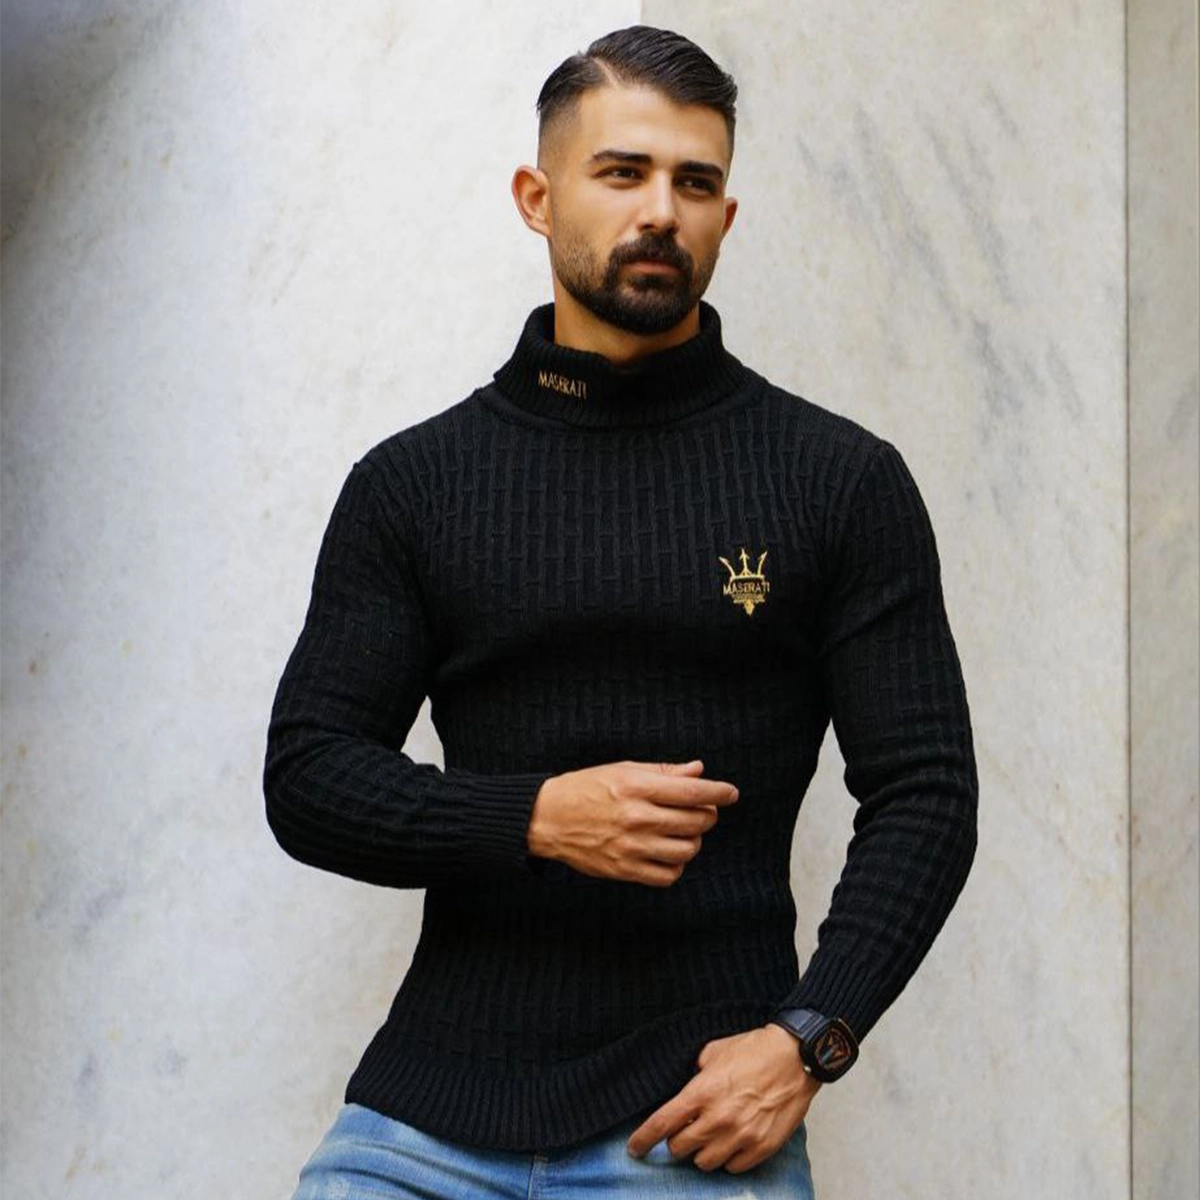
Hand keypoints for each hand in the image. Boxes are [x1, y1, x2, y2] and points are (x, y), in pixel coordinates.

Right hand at [526, 759, 738, 886]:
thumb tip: (699, 771)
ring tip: (683, 832)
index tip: (731, 793)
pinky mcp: (624, 870)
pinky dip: (676, 864)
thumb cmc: (586, 788)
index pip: (693, 793)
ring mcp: (631, 847)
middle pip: (696, 821)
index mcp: (636, 787)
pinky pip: (668, 874)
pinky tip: (668, 852)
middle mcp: (636, 817)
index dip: (719, 792)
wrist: (548, 819)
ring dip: (693, 840)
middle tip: (700, 810)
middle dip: (707, 814)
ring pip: (687, 849)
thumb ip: (663, 772)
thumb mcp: (623, 770)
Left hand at [625, 1024, 820, 1172]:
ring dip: (702, 1152)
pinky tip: (732, 1142)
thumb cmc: (755, 1051)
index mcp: (702, 1092)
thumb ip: (695, 1071)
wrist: (795, 1058)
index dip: (643, 1139)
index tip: (634, 1148)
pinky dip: (728, 1158)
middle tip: (685, 1130)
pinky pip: (733, 1168)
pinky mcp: (761, 1148)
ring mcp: (740, 1136)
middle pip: (679, 1148)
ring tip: (711, 1136)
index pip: (662, 1123)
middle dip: (677, 1141)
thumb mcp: (714, 1051)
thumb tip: (685, 1083)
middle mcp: (718, 1118)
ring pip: (704, 1163)